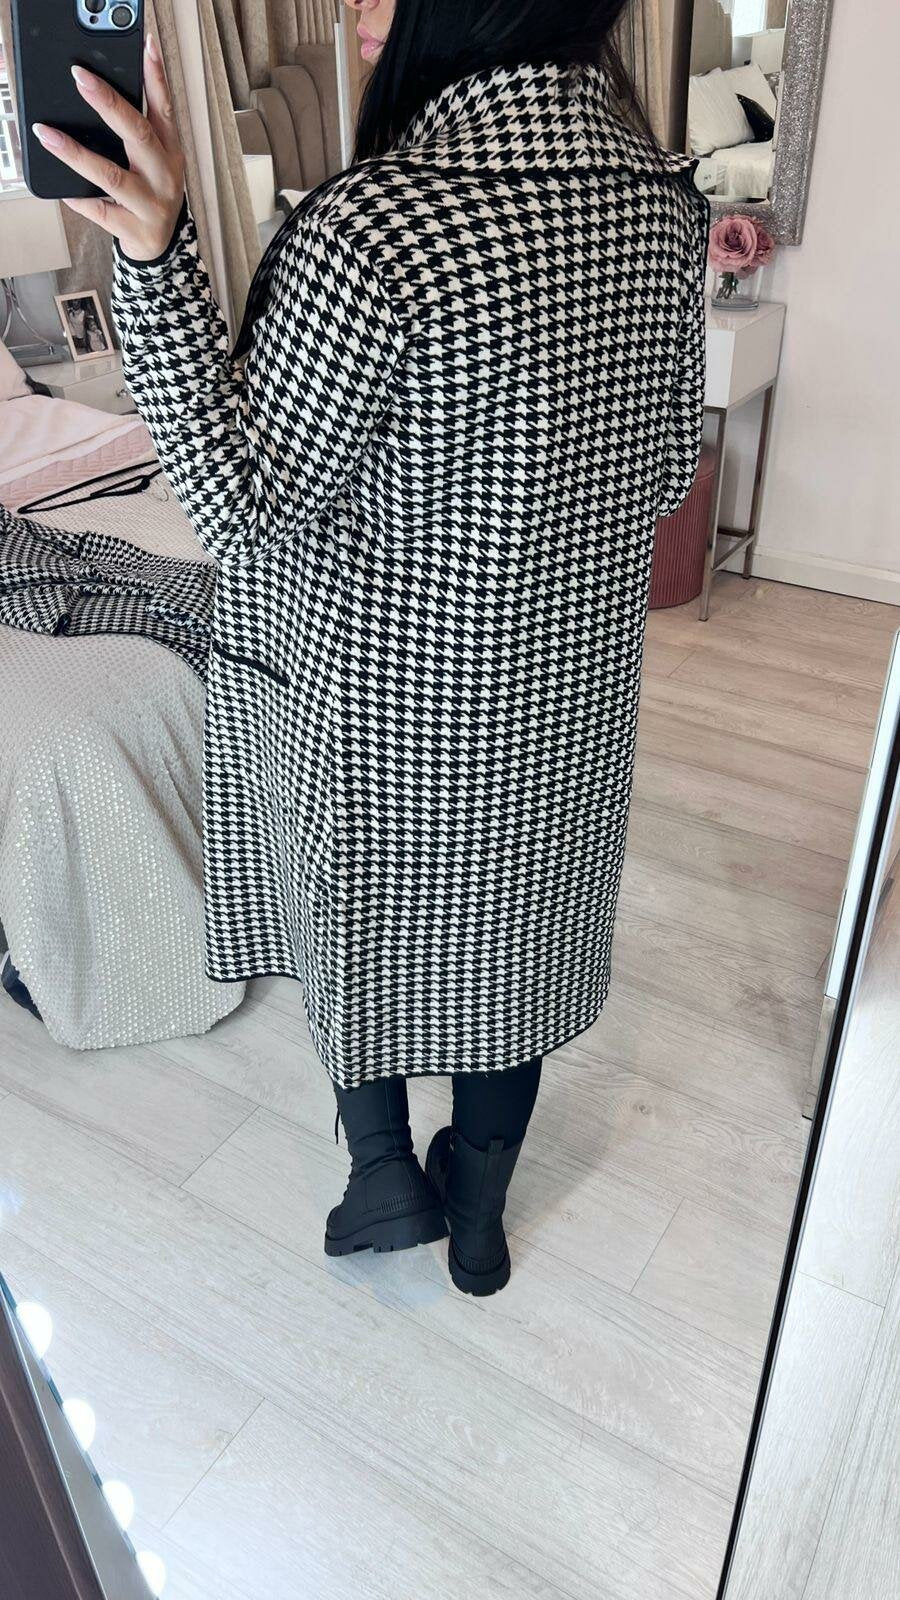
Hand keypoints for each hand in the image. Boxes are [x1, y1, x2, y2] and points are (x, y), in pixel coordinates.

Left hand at [32, 33, 184, 262]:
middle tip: (80, 78)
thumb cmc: (152, 192)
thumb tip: (109, 85)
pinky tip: (63, 189)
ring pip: (112, 176)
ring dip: (76, 154)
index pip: (165, 108)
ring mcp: (151, 204)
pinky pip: (101, 211)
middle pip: (138, 134)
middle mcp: (164, 175)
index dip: (156, 76)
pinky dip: (80, 199)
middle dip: (109, 104)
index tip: (144, 45)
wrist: (160, 246)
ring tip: (47, 134)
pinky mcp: (134, 229)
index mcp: (170, 150)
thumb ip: (142, 124)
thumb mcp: (156, 157)